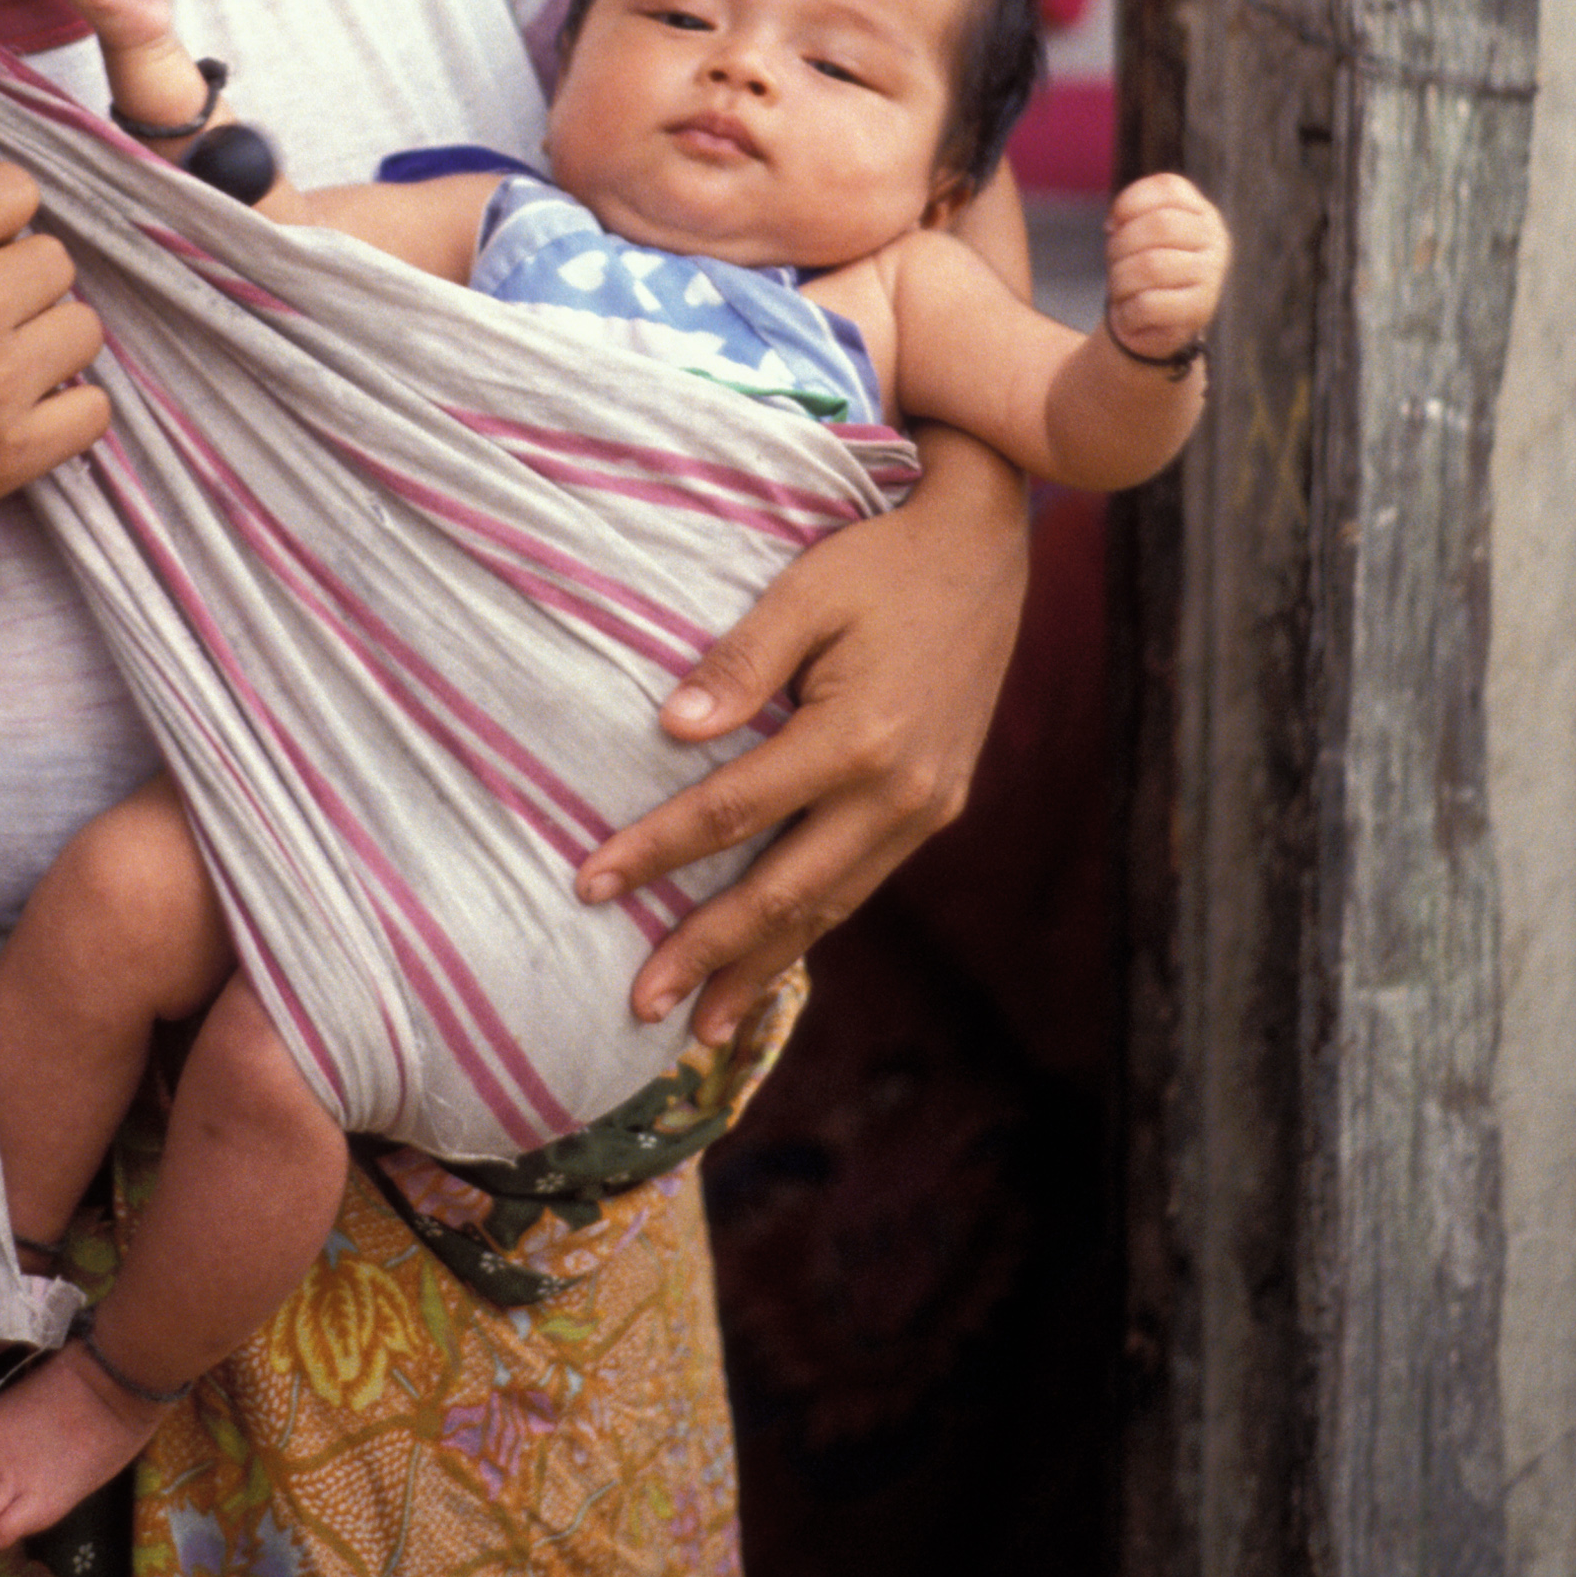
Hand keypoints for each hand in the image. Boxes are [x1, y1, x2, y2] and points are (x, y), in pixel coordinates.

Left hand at [575, 430, 1029, 1039]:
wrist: (984, 550)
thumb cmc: (881, 562)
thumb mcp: (805, 591)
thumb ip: (738, 665)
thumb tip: (670, 731)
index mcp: (857, 737)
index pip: (733, 813)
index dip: (657, 852)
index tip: (590, 885)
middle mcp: (897, 792)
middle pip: (785, 892)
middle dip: (710, 954)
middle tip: (641, 1004)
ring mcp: (924, 808)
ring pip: (830, 907)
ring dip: (764, 968)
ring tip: (704, 1026)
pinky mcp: (935, 807)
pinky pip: (861, 885)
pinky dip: (812, 929)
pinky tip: (773, 960)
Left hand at [1103, 170, 1228, 363]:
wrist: (1154, 323)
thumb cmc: (1143, 269)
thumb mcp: (1140, 234)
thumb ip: (1131, 217)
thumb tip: (1114, 225)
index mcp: (1201, 213)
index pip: (1168, 187)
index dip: (1129, 202)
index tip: (1112, 225)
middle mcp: (1215, 240)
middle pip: (1160, 225)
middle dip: (1122, 243)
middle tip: (1113, 261)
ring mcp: (1212, 276)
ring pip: (1152, 266)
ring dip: (1121, 279)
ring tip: (1120, 289)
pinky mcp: (1200, 310)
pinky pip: (1150, 304)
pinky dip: (1128, 310)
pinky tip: (1130, 312)